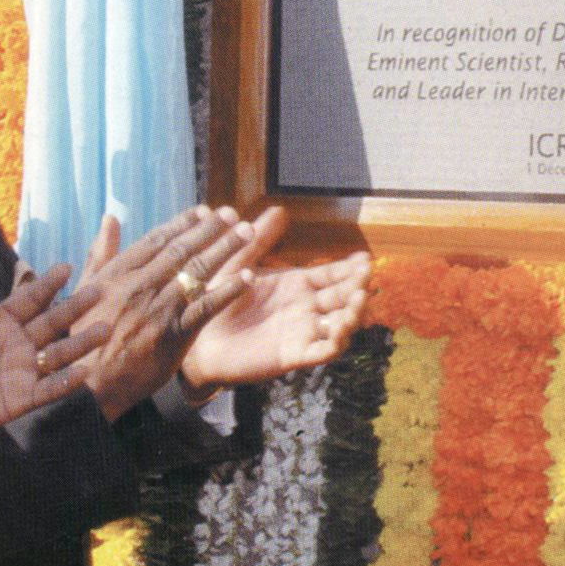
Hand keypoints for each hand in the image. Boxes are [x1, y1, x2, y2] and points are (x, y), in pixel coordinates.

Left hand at [0, 260, 104, 443]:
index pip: (30, 298)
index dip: (47, 283)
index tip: (66, 267)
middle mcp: (15, 344)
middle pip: (51, 323)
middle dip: (74, 308)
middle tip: (97, 291)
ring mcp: (20, 372)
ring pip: (58, 355)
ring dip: (81, 343)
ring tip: (104, 329)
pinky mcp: (18, 401)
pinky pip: (47, 390)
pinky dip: (66, 382)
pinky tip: (82, 371)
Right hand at [72, 209, 254, 420]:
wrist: (89, 384)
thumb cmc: (83, 338)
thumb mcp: (84, 291)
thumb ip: (100, 254)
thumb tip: (110, 219)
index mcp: (119, 274)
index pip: (157, 240)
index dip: (182, 223)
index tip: (203, 211)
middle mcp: (141, 285)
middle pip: (182, 250)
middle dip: (210, 229)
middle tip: (230, 212)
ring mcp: (159, 309)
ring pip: (197, 272)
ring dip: (225, 249)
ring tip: (246, 232)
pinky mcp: (174, 335)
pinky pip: (206, 307)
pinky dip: (228, 290)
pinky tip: (247, 277)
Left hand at [176, 210, 369, 392]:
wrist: (198, 339)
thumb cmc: (217, 300)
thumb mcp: (240, 264)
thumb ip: (259, 239)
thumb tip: (278, 209)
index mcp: (297, 285)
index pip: (332, 275)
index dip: (350, 268)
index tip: (365, 259)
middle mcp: (305, 308)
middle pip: (342, 298)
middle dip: (357, 287)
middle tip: (366, 275)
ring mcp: (302, 333)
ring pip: (339, 325)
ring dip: (353, 315)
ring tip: (358, 300)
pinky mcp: (292, 356)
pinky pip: (321, 352)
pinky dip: (334, 344)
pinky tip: (340, 332)